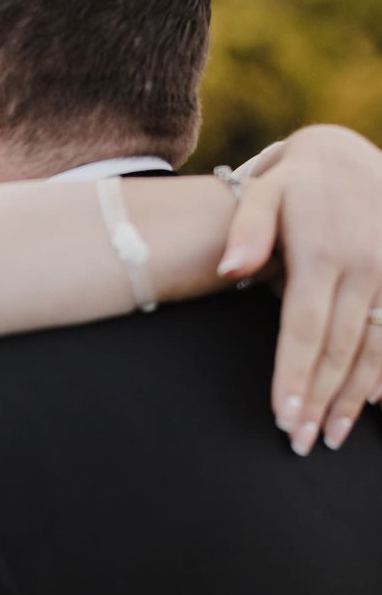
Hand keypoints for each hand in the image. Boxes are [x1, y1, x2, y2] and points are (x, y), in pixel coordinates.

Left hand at [219, 125, 381, 452]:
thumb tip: (228, 271)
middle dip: (320, 400)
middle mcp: (365, 268)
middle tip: (300, 443)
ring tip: (333, 437)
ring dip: (354, 398)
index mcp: (324, 253)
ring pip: (375, 350)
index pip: (305, 329)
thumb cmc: (298, 177)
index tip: (283, 416)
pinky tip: (374, 404)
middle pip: (340, 350)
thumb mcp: (266, 188)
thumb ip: (245, 228)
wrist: (356, 152)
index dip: (294, 375)